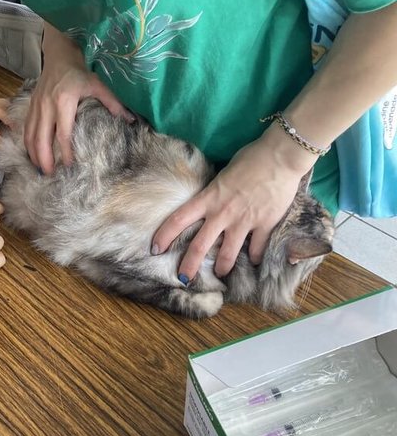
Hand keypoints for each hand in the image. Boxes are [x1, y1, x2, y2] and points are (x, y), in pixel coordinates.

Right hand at [26, 63, 130, 173]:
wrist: (59, 56)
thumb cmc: (79, 72)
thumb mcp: (98, 85)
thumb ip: (113, 103)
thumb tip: (130, 120)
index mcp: (64, 102)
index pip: (63, 134)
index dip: (66, 152)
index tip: (70, 165)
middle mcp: (47, 106)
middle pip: (42, 139)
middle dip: (45, 158)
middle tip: (49, 174)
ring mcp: (36, 106)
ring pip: (31, 135)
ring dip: (33, 153)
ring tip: (39, 168)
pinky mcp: (31, 106)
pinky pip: (26, 128)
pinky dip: (28, 143)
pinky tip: (31, 153)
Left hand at [152, 128, 315, 280]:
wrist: (280, 156)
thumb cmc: (250, 159)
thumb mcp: (222, 175)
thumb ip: (214, 194)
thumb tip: (208, 205)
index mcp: (208, 198)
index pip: (178, 219)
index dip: (164, 236)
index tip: (155, 249)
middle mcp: (222, 213)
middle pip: (199, 245)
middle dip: (189, 266)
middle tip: (183, 279)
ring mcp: (244, 221)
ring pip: (227, 254)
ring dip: (222, 267)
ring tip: (219, 273)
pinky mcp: (265, 225)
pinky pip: (256, 249)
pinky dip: (254, 257)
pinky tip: (252, 260)